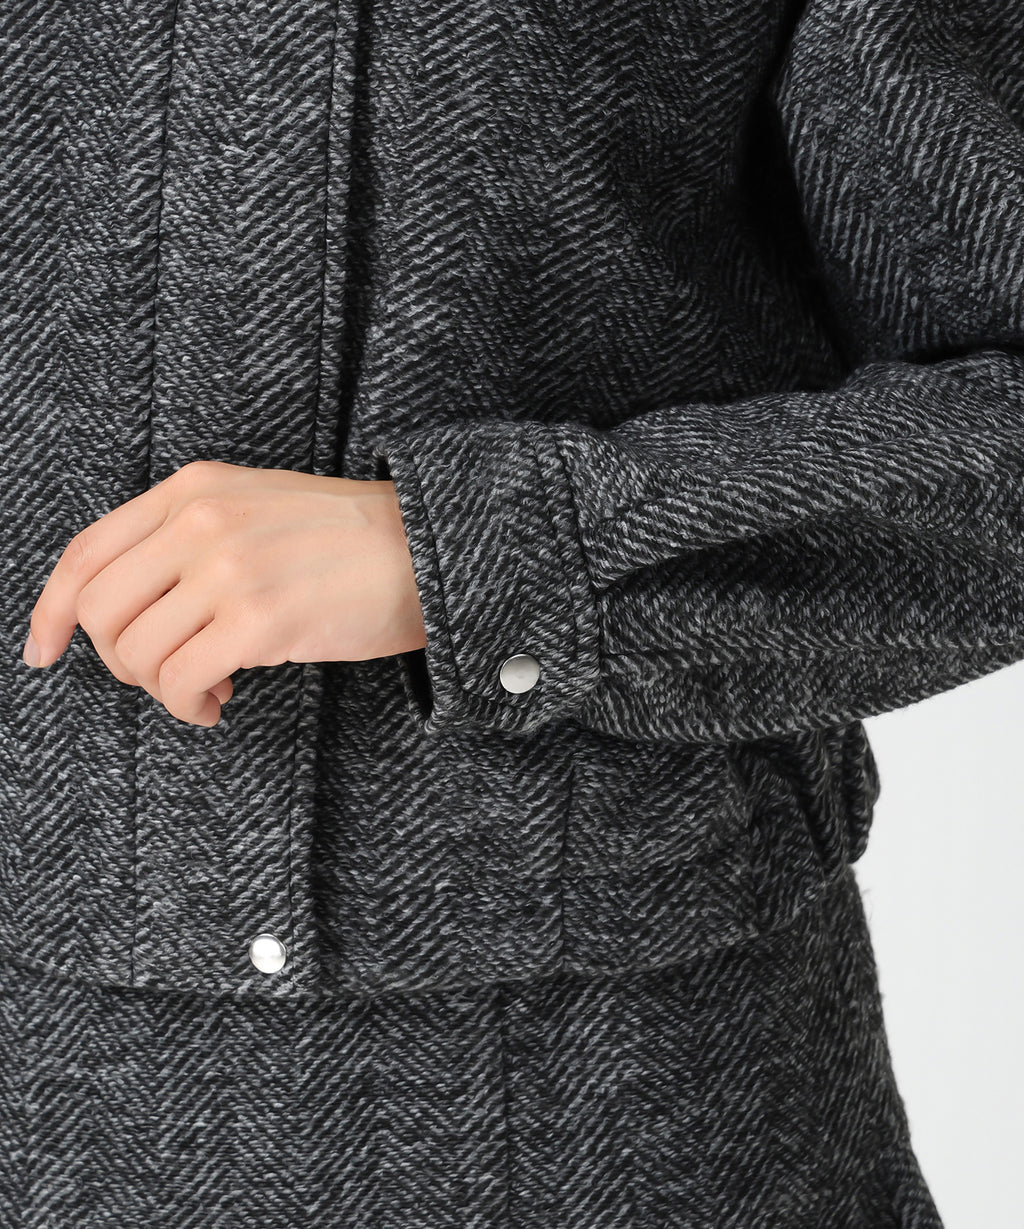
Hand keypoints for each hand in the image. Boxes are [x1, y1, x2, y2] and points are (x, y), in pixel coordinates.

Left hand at [22, 459, 426, 727]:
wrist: (425, 548)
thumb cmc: (345, 540)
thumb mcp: (253, 507)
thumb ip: (187, 537)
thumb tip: (134, 611)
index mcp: (192, 488)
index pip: (87, 552)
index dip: (51, 611)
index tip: (44, 651)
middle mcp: (200, 519)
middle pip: (101, 611)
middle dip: (119, 661)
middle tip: (161, 677)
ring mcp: (229, 567)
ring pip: (139, 653)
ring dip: (162, 690)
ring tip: (205, 691)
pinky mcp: (261, 618)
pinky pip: (183, 681)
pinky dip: (189, 707)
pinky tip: (220, 704)